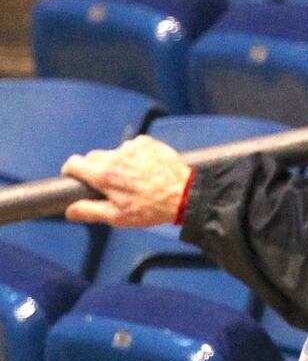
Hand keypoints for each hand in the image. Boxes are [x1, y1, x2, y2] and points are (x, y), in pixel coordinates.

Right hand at [61, 134, 191, 226]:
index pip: (74, 163)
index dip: (72, 171)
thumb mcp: (118, 217)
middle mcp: (115, 156)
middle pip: (93, 157)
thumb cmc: (152, 209)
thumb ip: (89, 211)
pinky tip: (146, 170)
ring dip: (119, 163)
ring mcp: (132, 148)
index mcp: (104, 174)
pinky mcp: (146, 143)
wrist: (186, 196)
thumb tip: (69, 211)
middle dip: (96, 169)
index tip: (76, 177)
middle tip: (111, 185)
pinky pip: (133, 148)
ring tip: (135, 180)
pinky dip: (135, 157)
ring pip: (114, 153)